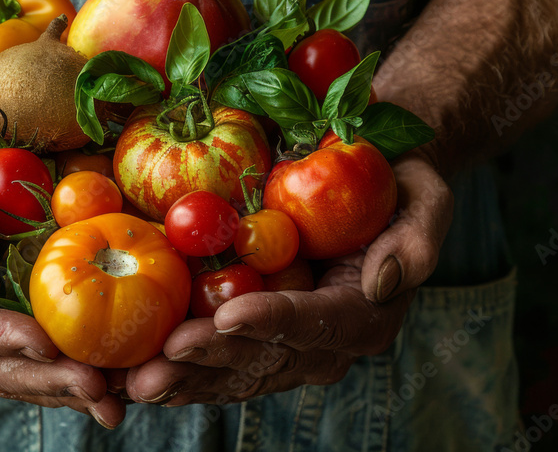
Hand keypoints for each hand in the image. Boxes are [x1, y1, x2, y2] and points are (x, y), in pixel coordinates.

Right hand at [0, 134, 124, 426]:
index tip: (42, 344)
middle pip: (3, 365)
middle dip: (50, 379)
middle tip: (99, 388)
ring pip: (34, 362)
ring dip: (78, 379)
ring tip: (124, 391)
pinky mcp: (19, 297)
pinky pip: (56, 328)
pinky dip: (92, 346)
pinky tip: (128, 360)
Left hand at [125, 151, 452, 404]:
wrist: (368, 178)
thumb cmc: (395, 181)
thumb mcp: (426, 196)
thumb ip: (417, 239)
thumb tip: (381, 282)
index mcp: (363, 314)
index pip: (315, 323)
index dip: (272, 323)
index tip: (229, 316)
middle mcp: (321, 341)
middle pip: (262, 358)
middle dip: (209, 360)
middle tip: (161, 360)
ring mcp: (282, 342)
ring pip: (230, 368)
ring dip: (182, 375)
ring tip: (134, 379)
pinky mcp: (249, 331)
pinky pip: (212, 354)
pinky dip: (174, 363)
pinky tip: (132, 370)